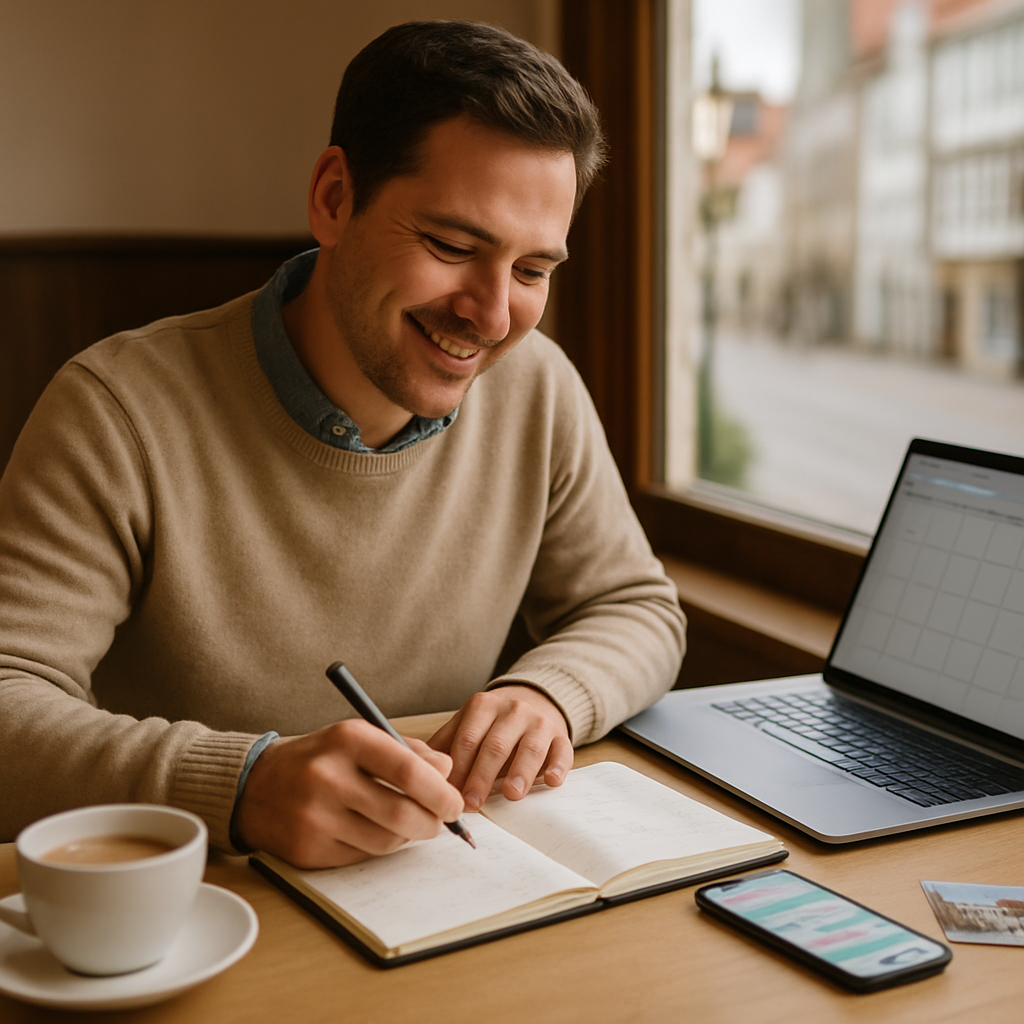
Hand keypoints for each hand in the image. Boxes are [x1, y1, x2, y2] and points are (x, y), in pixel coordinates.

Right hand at [233, 719, 464, 868]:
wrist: (255, 786)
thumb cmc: (321, 758)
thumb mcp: (359, 738)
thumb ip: (407, 750)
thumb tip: (447, 771)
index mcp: (347, 740)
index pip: (407, 769)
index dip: (440, 791)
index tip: (454, 802)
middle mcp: (328, 777)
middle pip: (401, 812)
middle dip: (432, 822)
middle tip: (441, 821)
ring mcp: (315, 816)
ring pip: (386, 841)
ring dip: (408, 837)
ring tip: (407, 824)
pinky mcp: (308, 850)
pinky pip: (362, 857)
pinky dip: (379, 848)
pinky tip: (375, 832)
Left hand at [428, 685, 572, 810]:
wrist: (535, 700)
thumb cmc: (493, 723)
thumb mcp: (468, 723)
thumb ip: (446, 744)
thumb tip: (417, 770)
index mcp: (483, 706)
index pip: (467, 740)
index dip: (457, 769)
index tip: (448, 795)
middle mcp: (512, 710)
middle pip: (495, 745)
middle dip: (482, 776)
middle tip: (472, 803)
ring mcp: (539, 722)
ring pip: (530, 747)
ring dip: (521, 771)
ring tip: (511, 794)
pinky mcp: (561, 735)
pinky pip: (563, 750)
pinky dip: (558, 766)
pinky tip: (551, 781)